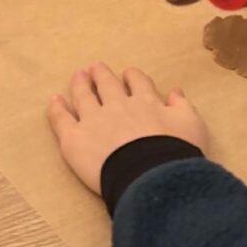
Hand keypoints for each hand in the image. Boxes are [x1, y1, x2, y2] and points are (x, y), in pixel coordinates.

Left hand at [47, 63, 207, 195]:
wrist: (152, 178)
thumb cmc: (176, 154)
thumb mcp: (192, 125)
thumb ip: (182, 106)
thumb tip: (175, 91)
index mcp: (146, 102)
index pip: (137, 82)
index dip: (132, 77)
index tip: (128, 74)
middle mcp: (118, 105)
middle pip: (108, 84)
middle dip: (102, 75)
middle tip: (95, 68)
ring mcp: (94, 120)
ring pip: (84, 96)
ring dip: (80, 84)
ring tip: (78, 76)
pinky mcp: (75, 139)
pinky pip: (62, 120)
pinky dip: (57, 108)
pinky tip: (55, 100)